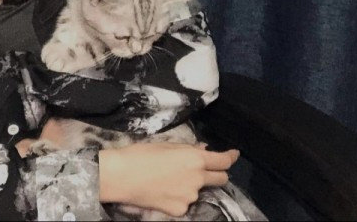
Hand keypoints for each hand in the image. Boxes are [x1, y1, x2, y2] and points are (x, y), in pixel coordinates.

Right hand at [99, 142, 239, 217]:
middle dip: (218, 173)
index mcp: (194, 159)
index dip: (230, 157)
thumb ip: (188, 149)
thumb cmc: (141, 154)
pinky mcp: (180, 210)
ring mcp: (190, 197)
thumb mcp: (166, 145)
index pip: (222, 161)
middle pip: (221, 179)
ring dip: (193, 184)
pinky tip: (163, 190)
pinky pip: (185, 202)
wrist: (122, 176)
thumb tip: (203, 149)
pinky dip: (179, 196)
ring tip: (170, 178)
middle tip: (204, 168)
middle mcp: (197, 179)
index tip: (234, 154)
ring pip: (199, 190)